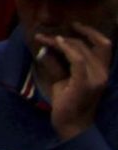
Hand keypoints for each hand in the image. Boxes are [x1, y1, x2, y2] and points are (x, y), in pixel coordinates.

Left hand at [40, 26, 110, 140]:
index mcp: (101, 71)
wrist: (70, 124)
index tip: (75, 25)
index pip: (105, 45)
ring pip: (81, 50)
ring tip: (44, 39)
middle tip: (47, 35)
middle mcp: (102, 74)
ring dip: (61, 41)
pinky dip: (65, 49)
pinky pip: (77, 60)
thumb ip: (58, 62)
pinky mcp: (84, 84)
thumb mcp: (63, 77)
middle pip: (89, 45)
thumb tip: (46, 45)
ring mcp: (95, 79)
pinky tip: (54, 43)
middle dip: (67, 36)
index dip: (92, 32)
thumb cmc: (67, 101)